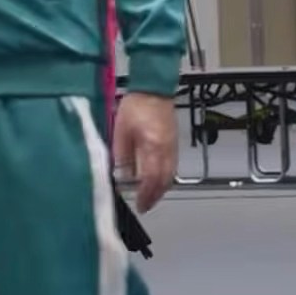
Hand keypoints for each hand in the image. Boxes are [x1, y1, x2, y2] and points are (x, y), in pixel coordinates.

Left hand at [112, 93, 177, 211]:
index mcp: (153, 146)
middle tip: (144, 206)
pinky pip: (173, 166)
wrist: (153, 88)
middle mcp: (167, 149)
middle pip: (165, 180)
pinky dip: (165, 177)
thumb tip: (121, 175)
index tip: (139, 204)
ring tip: (149, 197)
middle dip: (155, 196)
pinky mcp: (175, 143)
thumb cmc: (136, 106)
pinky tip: (157, 180)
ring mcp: (173, 146)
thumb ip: (121, 155)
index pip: (151, 178)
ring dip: (161, 189)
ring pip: (171, 175)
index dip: (145, 194)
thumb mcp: (121, 131)